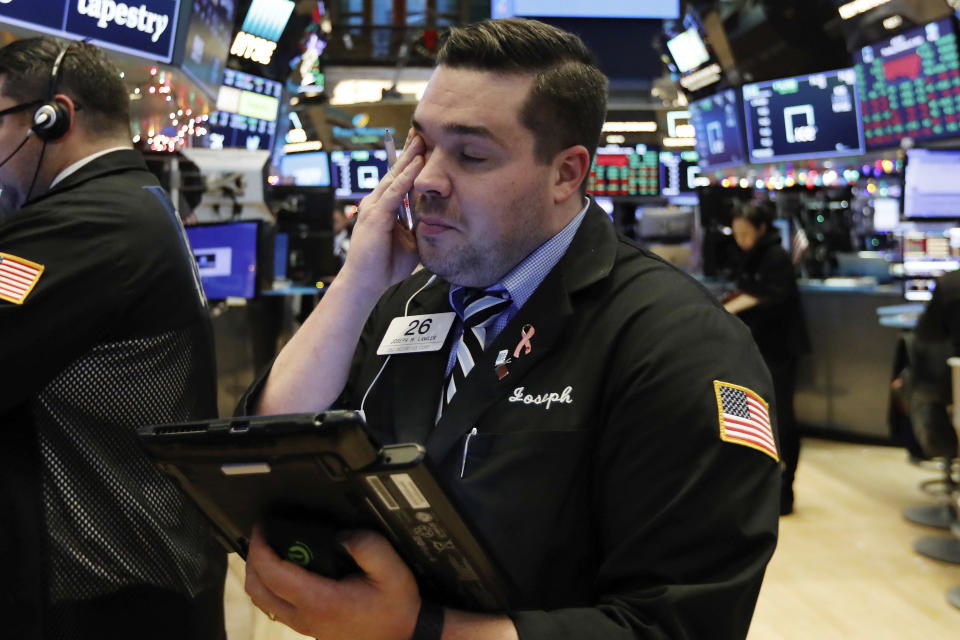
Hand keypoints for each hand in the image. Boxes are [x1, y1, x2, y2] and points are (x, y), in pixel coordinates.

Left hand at [245, 526, 420, 638]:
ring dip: (260, 573)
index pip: (272, 573)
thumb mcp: (391, 570)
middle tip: (264, 534)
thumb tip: (340, 535)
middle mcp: (306, 617)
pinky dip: (270, 585)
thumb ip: (367, 546)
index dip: (260, 547)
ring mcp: (305, 625)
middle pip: (257, 588)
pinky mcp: (308, 626)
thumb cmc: (396, 608)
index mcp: (321, 601)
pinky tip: (287, 569)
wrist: (404, 636)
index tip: (262, 527)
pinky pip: (275, 606)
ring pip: (263, 600)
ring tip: (272, 548)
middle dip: (253, 557)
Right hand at [341, 129, 424, 295]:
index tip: (423, 145)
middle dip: (409, 151)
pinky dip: (406, 177)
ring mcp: (374, 207)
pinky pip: (393, 192)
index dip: (410, 162)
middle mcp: (376, 202)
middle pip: (395, 171)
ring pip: (394, 176)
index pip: (399, 179)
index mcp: (384, 207)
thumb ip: (418, 227)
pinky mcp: (376, 215)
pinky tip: (417, 164)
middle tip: (422, 131)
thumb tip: (438, 220)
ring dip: (409, 158)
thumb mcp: (410, 242)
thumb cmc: (385, 266)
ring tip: (420, 139)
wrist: (366, 283)